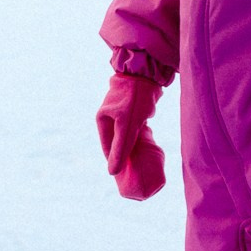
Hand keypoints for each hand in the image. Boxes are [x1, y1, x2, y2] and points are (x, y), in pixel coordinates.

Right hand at [96, 73, 166, 200]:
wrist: (146, 74)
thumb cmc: (134, 100)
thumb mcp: (127, 127)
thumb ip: (120, 149)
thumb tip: (112, 173)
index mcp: (102, 121)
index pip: (107, 149)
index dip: (115, 163)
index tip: (125, 176)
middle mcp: (109, 118)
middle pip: (116, 143)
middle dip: (125, 157)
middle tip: (136, 170)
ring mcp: (121, 113)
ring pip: (126, 137)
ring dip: (133, 147)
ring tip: (143, 160)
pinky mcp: (132, 110)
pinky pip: (134, 130)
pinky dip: (139, 138)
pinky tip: (148, 145)